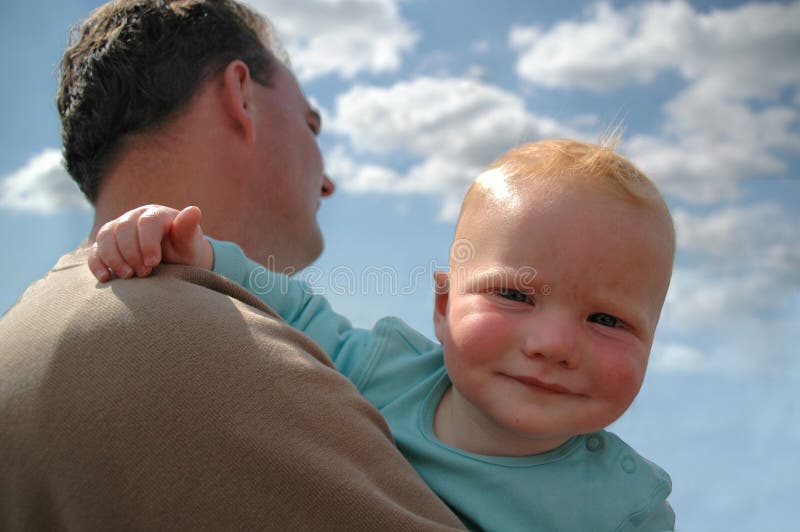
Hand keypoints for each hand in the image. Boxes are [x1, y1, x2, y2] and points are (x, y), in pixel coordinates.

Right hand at [88, 205, 213, 281]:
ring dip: (113, 258)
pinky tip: (105, 277)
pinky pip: (95, 250)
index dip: (147, 243)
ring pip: (105, 237)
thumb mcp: (189, 243)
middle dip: (132, 253)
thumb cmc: (184, 251)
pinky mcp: (107, 244)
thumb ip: (188, 228)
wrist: (174, 262)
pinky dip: (97, 263)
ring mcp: (118, 229)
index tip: (153, 263)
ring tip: (128, 276)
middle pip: (124, 229)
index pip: (147, 223)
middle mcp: (134, 217)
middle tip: (144, 273)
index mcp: (156, 214)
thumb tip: (194, 210)